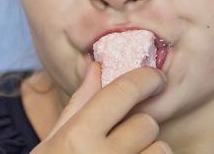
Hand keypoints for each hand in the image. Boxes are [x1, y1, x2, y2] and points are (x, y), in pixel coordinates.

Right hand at [30, 62, 171, 153]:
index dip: (144, 78)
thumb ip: (79, 105)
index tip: (155, 77)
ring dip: (148, 152)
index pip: (123, 92)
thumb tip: (97, 68)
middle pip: (147, 123)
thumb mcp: (53, 144)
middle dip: (138, 126)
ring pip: (161, 150)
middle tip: (122, 137)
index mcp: (77, 138)